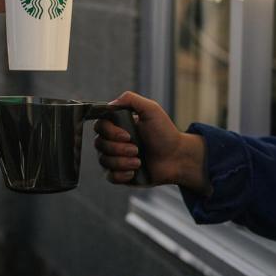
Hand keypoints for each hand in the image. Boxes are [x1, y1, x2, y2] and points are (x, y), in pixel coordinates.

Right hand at [93, 91, 208, 192]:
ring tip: (138, 161)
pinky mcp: (120, 174)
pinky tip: (133, 172)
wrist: (177, 157)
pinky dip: (120, 175)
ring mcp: (116, 158)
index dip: (110, 132)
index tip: (128, 135)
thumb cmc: (165, 133)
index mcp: (118, 125)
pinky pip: (109, 176)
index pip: (99, 126)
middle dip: (118, 148)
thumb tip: (110, 104)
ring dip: (122, 162)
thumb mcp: (151, 109)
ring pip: (103, 161)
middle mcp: (114, 141)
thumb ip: (131, 99)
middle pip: (99, 144)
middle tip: (137, 149)